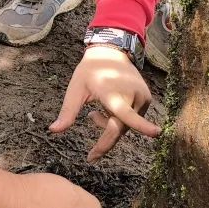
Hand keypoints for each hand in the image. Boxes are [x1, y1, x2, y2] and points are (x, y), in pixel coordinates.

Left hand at [50, 46, 159, 161]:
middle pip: (121, 128)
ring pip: (127, 126)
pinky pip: (133, 119)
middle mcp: (131, 95)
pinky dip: (120, 120)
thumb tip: (53, 131)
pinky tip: (109, 107)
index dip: (140, 126)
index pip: (126, 113)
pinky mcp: (147, 99)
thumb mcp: (75, 89)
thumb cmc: (90, 71)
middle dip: (105, 140)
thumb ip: (67, 112)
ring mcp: (142, 97)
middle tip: (91, 155)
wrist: (111, 52)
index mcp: (112, 92)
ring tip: (95, 113)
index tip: (156, 133)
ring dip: (110, 125)